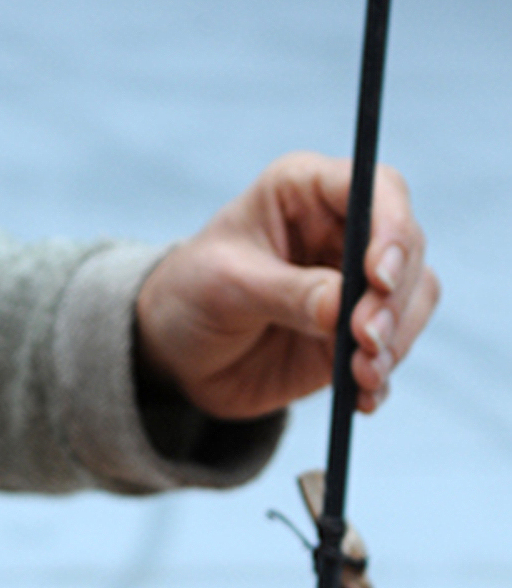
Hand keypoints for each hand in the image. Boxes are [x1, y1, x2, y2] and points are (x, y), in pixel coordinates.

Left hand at [134, 151, 439, 419]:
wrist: (175, 352)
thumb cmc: (188, 294)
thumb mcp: (227, 285)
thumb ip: (288, 293)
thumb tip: (345, 307)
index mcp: (305, 192)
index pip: (378, 189)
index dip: (391, 228)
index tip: (378, 277)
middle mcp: (342, 230)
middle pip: (406, 249)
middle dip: (393, 297)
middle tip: (365, 338)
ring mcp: (354, 283)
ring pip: (412, 299)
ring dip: (396, 339)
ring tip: (362, 374)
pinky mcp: (356, 332)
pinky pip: (393, 349)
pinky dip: (382, 374)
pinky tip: (362, 398)